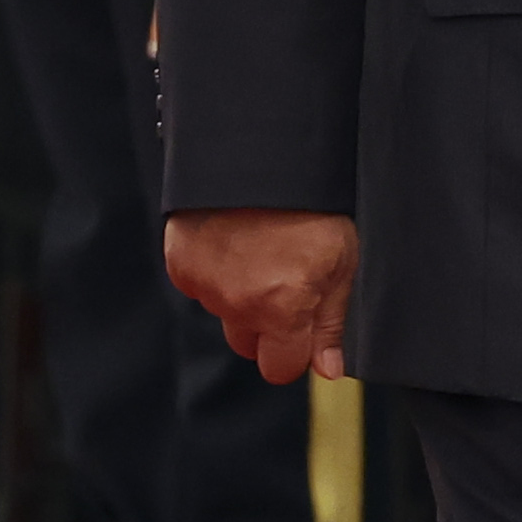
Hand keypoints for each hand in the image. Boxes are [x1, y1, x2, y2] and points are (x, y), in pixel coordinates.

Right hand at [168, 205, 357, 383]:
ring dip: (238, 295)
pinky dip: (214, 271)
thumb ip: (330, 322)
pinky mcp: (181, 263)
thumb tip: (327, 369)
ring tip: (259, 249)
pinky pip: (199, 286)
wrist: (263, 152)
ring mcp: (205, 285)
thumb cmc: (311, 205)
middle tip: (282, 281)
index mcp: (282, 309)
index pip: (280, 368)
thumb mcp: (340, 262)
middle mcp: (238, 304)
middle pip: (248, 344)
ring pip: (223, 313)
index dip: (294, 351)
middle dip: (265, 326)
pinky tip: (233, 240)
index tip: (302, 329)